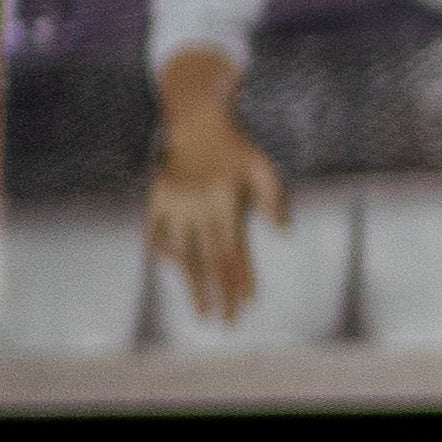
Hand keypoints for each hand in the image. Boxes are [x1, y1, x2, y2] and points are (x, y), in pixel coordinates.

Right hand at [147, 118, 289, 318]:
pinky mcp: (157, 199)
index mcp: (223, 201)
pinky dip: (163, 255)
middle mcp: (196, 206)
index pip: (233, 249)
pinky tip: (174, 272)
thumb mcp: (262, 166)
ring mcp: (173, 204)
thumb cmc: (236, 147)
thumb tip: (286, 230)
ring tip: (201, 310)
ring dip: (191, 284)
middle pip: (208, 259)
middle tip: (225, 321)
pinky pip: (155, 234)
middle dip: (219, 292)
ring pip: (182, 254)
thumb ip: (274, 198)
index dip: (240, 277)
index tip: (246, 302)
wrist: (197, 121)